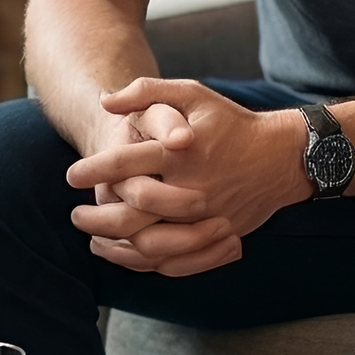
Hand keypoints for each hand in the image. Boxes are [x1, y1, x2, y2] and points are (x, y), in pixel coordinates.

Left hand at [62, 77, 307, 277]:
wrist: (282, 157)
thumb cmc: (231, 122)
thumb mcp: (194, 94)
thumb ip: (148, 92)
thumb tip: (105, 101)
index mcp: (180, 152)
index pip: (125, 163)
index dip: (93, 170)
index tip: (71, 177)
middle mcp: (191, 188)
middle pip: (131, 214)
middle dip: (95, 217)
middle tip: (74, 214)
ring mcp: (204, 218)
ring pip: (149, 245)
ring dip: (113, 245)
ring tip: (92, 239)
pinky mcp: (215, 238)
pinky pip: (174, 261)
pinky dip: (143, 262)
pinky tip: (124, 253)